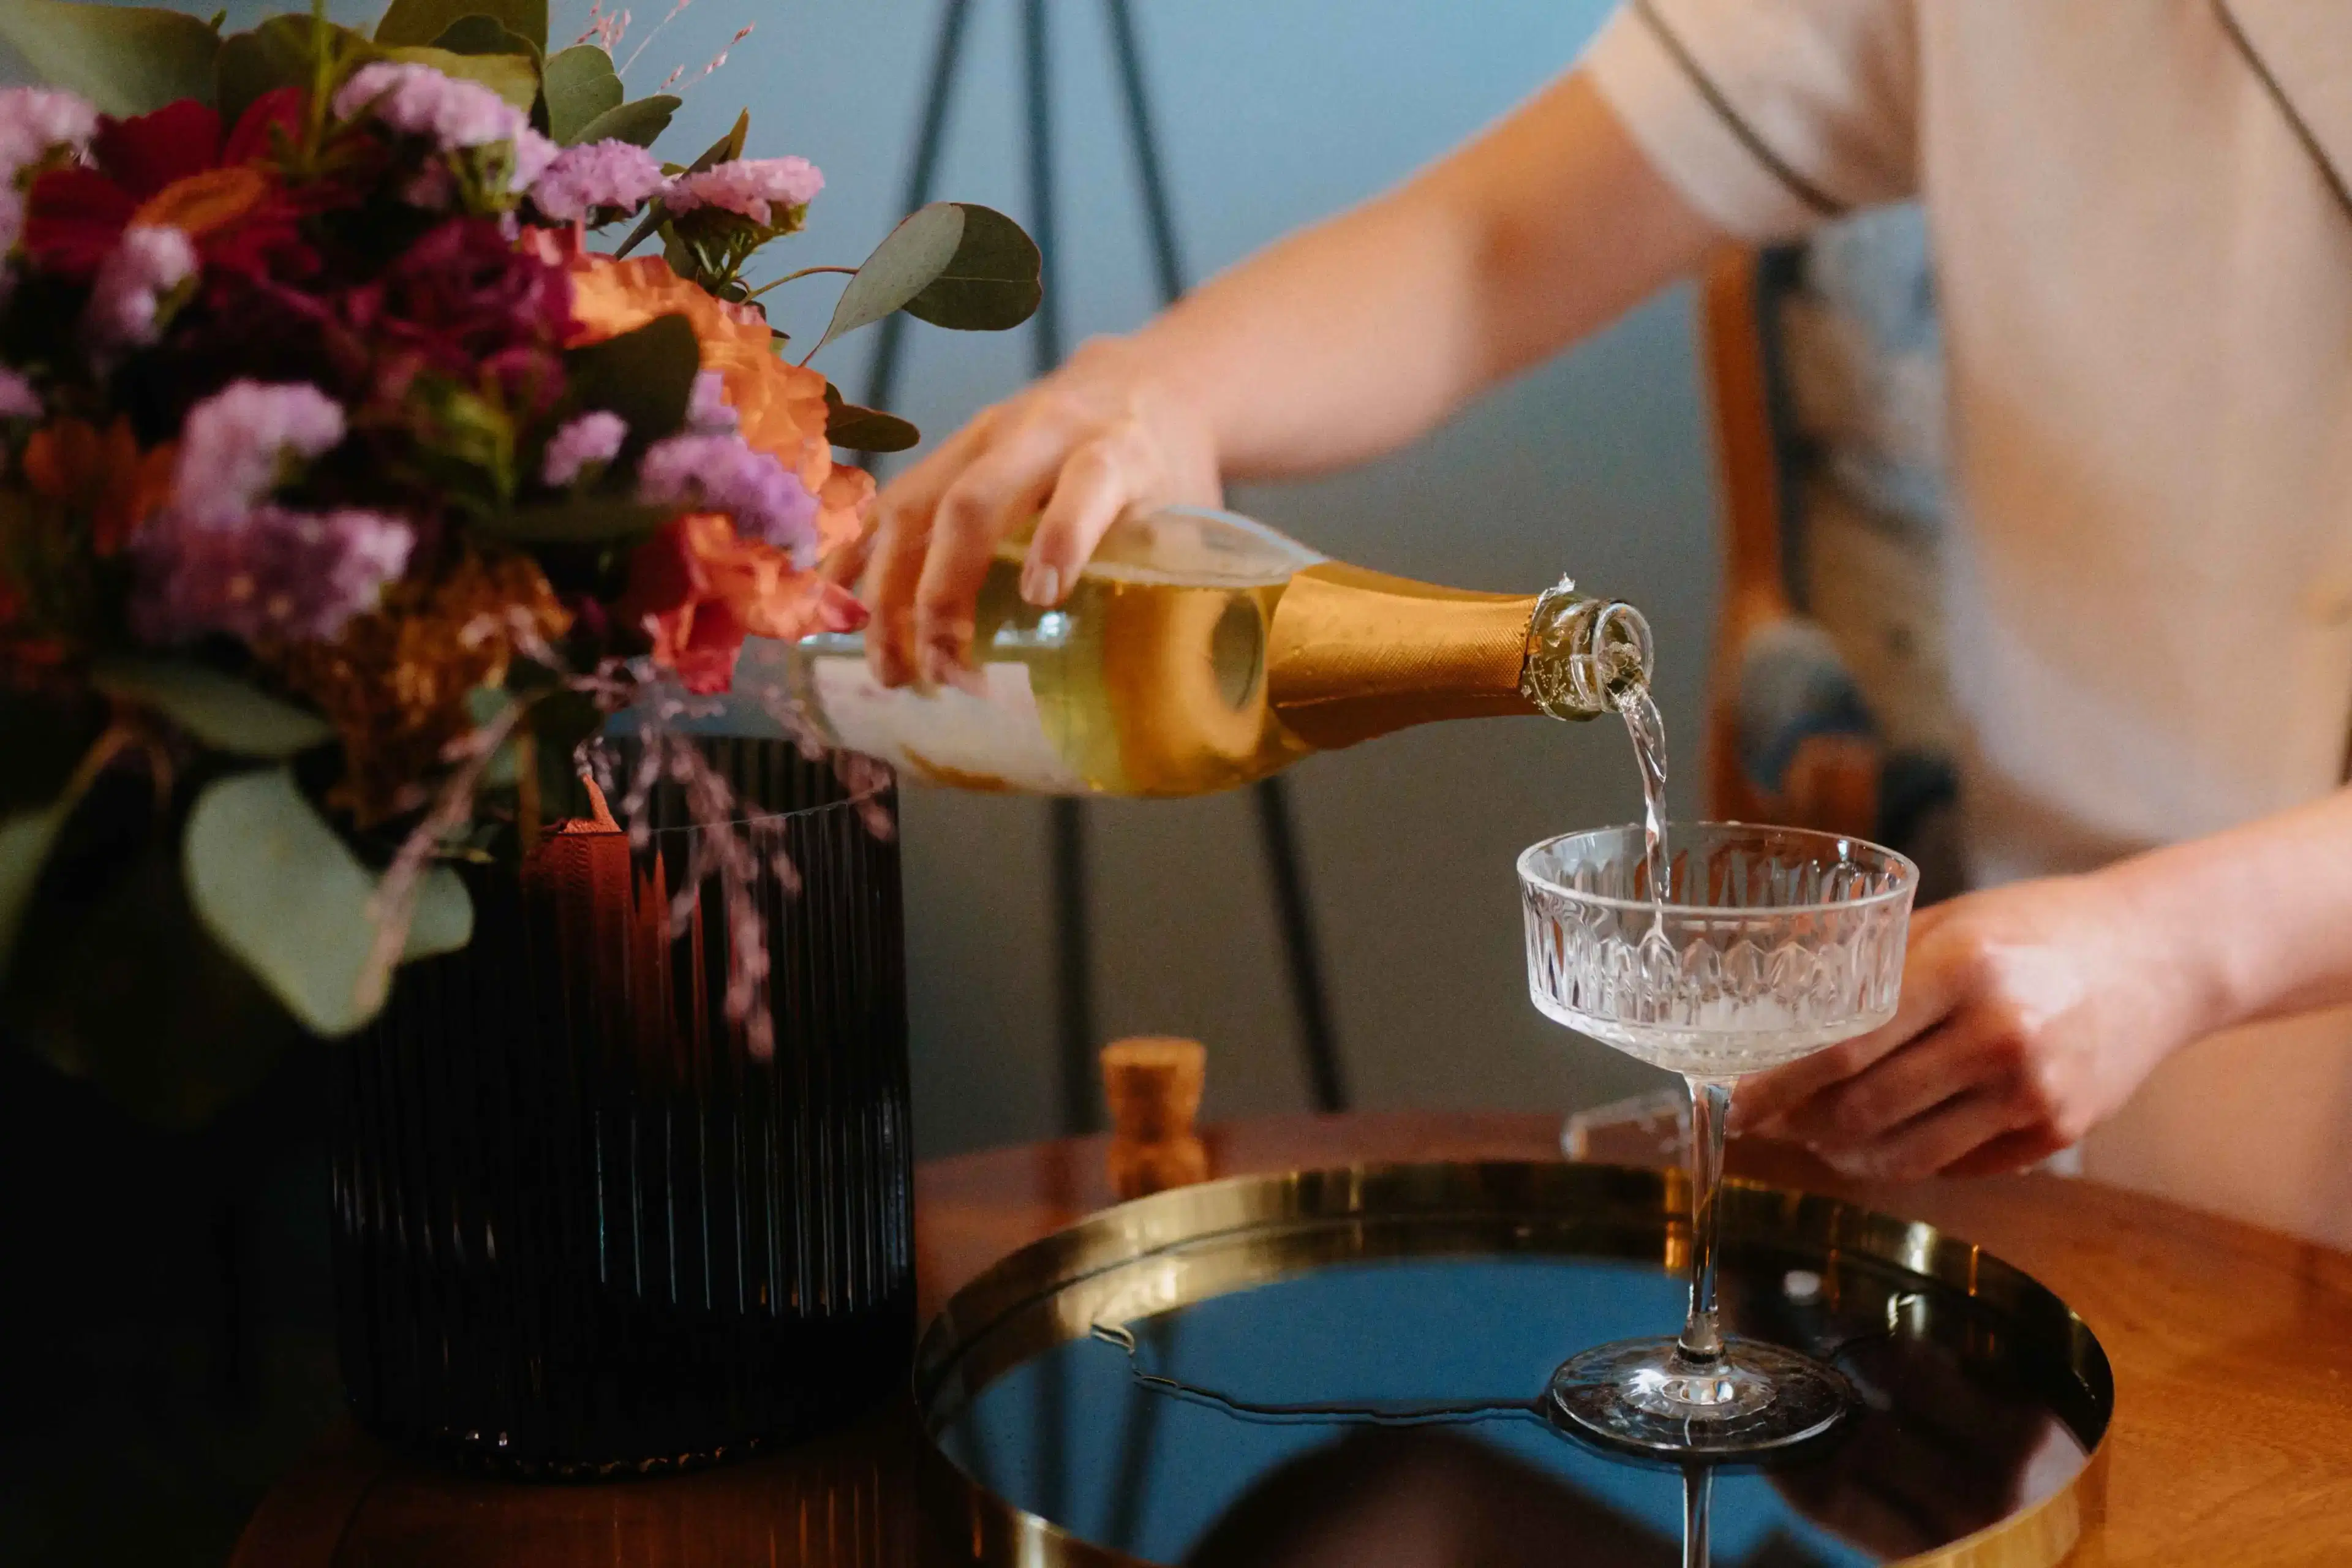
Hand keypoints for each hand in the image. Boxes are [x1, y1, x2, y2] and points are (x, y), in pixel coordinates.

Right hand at [857, 335, 1219, 687]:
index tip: (1044, 597)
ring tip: (888, 668)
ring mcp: (982, 438)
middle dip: (946, 589)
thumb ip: (1171, 584)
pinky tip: (834, 613)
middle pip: (976, 498)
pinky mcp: (947, 452)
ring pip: (918, 505)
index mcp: (1118, 448)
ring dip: (891, 592)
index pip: (1089, 480)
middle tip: (944, 670)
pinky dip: (856, 562)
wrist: (1141, 386)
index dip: (1065, 535)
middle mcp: (1043, 433)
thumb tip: (1161, 701)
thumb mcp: (1189, 518)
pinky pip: (888, 505)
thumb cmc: (1166, 475)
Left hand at [1732, 873, 2217, 1179]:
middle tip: (1767, 1122)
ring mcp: (2032, 1094)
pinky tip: (1880, 1141)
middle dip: (1799, 1126)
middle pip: (1863, 1111)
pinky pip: (1955, 1164)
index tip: (1735, 1103)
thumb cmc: (2040, 928)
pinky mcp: (2057, 1133)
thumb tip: (1776, 990)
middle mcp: (1998, 1037)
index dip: (1777, 1086)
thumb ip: (1869, 962)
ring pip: (1905, 1154)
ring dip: (1844, 1155)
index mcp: (1962, 970)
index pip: (1843, 1050)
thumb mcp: (1950, 920)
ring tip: (1813, 1138)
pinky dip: (1905, 1159)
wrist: (2161, 957)